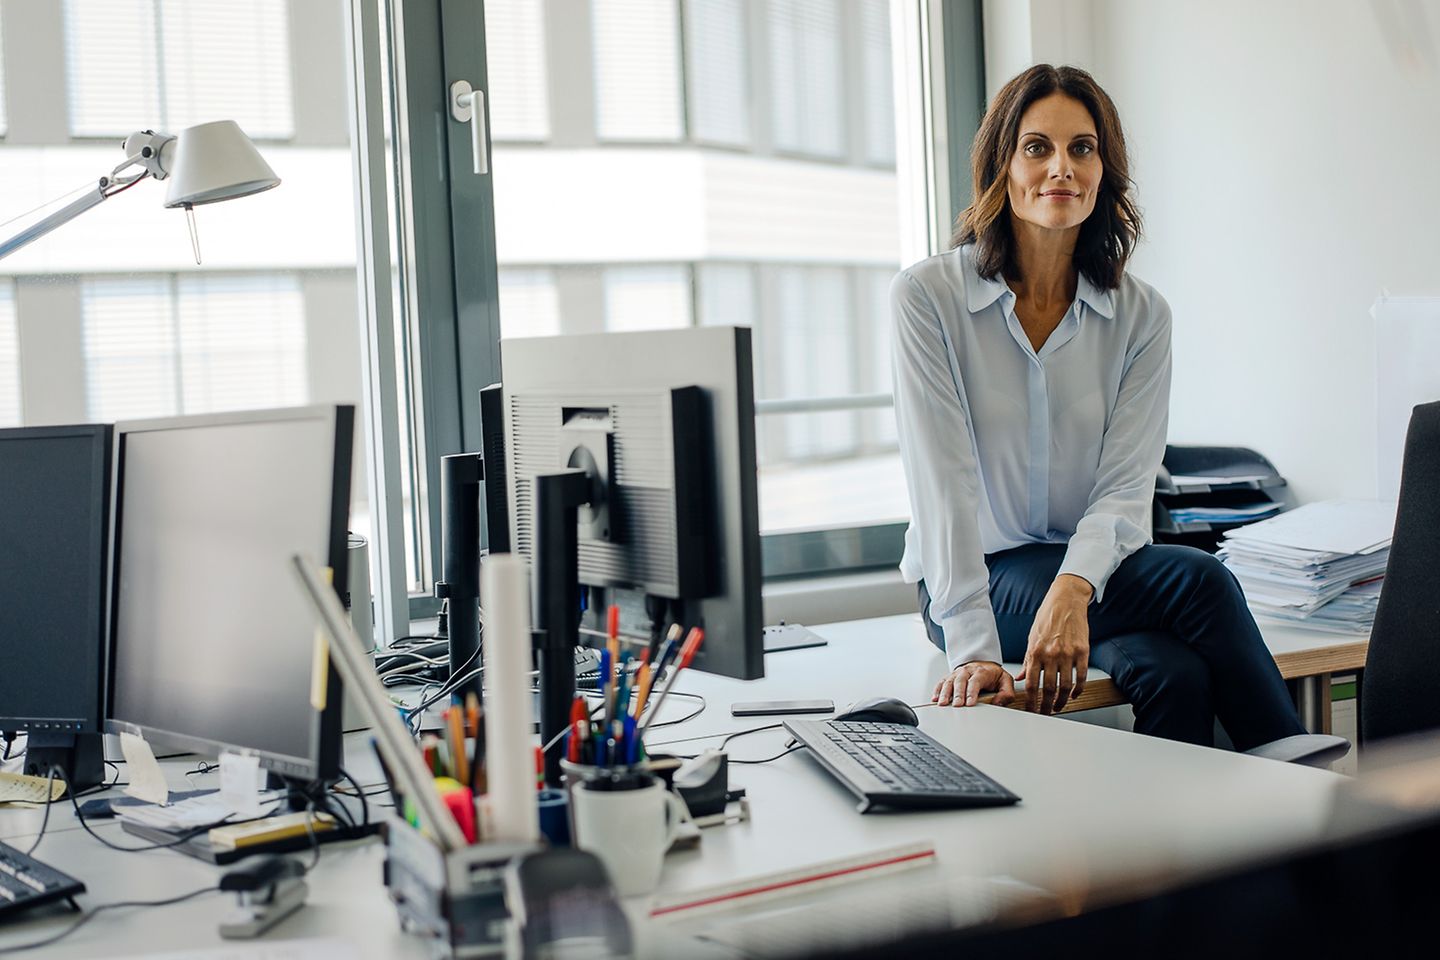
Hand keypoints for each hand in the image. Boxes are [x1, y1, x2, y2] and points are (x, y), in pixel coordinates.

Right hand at [932, 661, 1015, 707]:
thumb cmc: (993, 676)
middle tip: (957, 705)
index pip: (976, 681)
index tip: (970, 703)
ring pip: (949, 681)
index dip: (972, 692)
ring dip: (945, 693)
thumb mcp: (1005, 681)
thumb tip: (998, 702)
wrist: (983, 665)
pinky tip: (935, 698)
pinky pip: (942, 682)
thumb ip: (1006, 693)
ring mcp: (957, 673)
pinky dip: (937, 690)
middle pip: (960, 681)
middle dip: (958, 694)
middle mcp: (968, 671)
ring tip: (942, 704)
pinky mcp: (950, 677)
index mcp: (982, 672)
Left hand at [1017, 574, 1091, 714]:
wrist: (1066, 600)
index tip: (1031, 710)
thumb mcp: (1032, 637)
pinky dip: (1078, 689)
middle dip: (1046, 706)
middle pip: (1048, 689)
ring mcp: (1068, 653)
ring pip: (1065, 686)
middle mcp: (1051, 654)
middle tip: (1045, 714)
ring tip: (1058, 707)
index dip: (1031, 701)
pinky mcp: (1083, 651)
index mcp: (1035, 651)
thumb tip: (1022, 678)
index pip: (1032, 684)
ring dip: (1061, 701)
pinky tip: (1074, 695)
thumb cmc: (1047, 618)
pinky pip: (1081, 676)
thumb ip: (1028, 660)